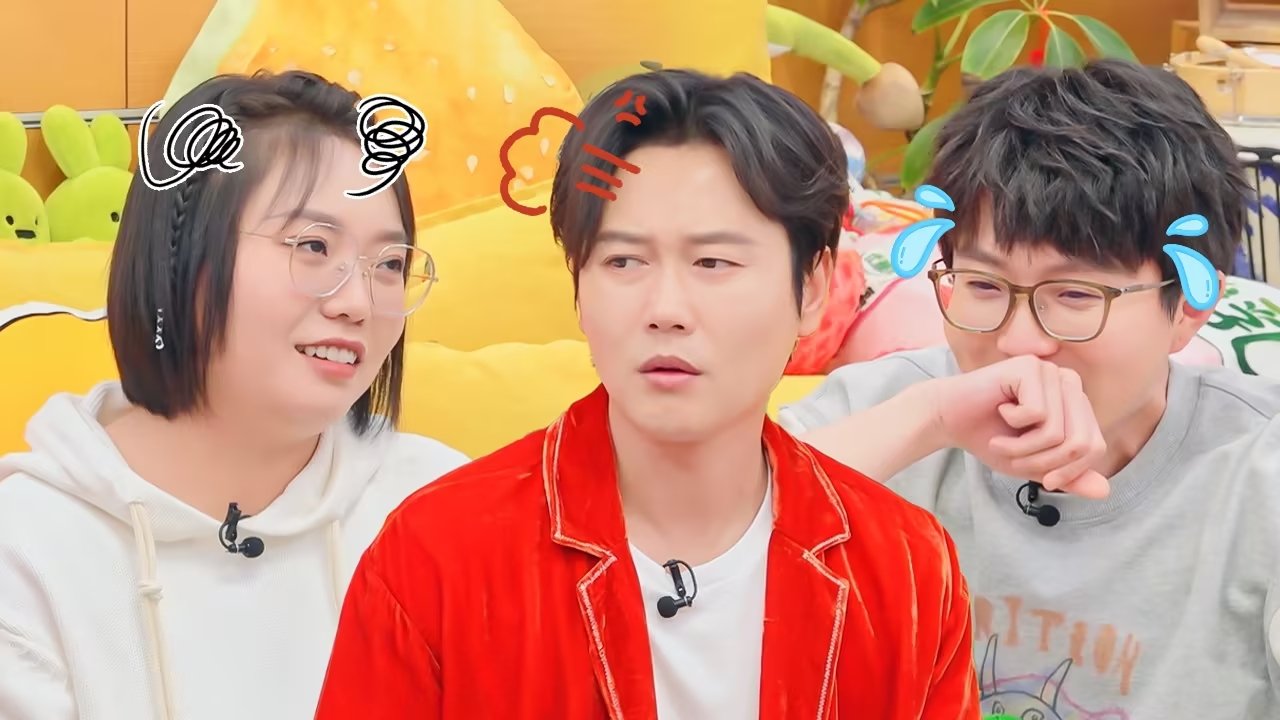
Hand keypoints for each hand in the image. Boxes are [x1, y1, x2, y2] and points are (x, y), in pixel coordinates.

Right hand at [927, 356, 1109, 497]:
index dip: (1070, 471)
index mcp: (1076, 402)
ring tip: (1002, 441)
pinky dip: (1013, 426)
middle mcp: (1068, 382)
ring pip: (1058, 433)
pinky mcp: (1030, 367)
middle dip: (1045, 462)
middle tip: (1015, 459)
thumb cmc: (989, 437)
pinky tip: (999, 412)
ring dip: (1024, 448)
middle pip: (1080, 441)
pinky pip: (1038, 414)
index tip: (1044, 481)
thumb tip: (1104, 491)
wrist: (947, 418)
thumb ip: (1068, 476)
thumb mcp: (1034, 465)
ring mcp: (1050, 372)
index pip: (1095, 446)